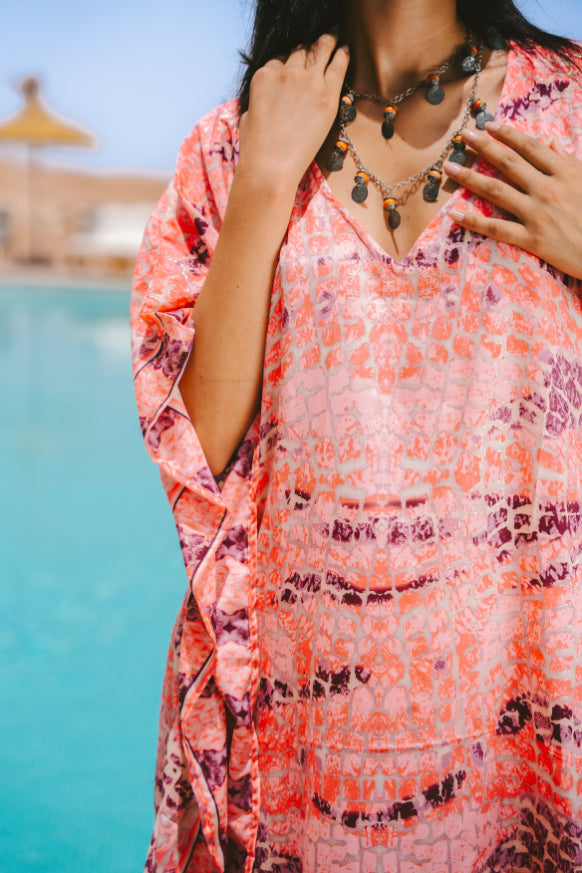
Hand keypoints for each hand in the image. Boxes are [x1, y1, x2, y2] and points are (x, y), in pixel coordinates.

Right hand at [237, 35, 348, 191]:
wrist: (269, 167)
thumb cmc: (256, 150)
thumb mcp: (248, 117)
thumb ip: (260, 100)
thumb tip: (265, 101)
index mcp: (264, 76)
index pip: (280, 58)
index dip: (290, 60)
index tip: (297, 62)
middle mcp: (285, 72)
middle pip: (301, 49)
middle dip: (309, 46)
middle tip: (319, 43)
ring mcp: (307, 81)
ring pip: (320, 49)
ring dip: (327, 41)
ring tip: (333, 37)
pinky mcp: (326, 95)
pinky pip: (338, 66)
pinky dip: (342, 55)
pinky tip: (345, 49)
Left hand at [443, 123, 581, 279]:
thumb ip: (568, 161)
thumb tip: (551, 142)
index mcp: (565, 172)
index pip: (530, 147)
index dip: (508, 134)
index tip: (489, 125)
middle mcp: (548, 189)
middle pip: (509, 163)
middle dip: (484, 147)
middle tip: (464, 136)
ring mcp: (538, 214)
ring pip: (497, 191)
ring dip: (470, 178)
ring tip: (450, 168)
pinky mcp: (532, 239)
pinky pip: (497, 228)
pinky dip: (473, 220)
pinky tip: (454, 213)